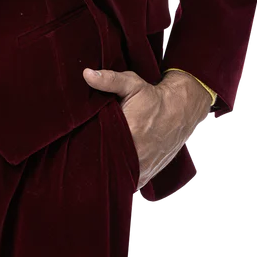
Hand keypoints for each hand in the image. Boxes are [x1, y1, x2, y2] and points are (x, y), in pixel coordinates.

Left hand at [83, 66, 211, 189]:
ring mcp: (141, 170)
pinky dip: (117, 177)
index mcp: (128, 133)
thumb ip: (108, 80)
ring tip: (92, 160)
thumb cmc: (154, 97)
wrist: (181, 111)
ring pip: (114, 175)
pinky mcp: (145, 177)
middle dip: (92, 157)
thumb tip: (86, 74)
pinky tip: (107, 167)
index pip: (96, 146)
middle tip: (80, 150)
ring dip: (105, 169)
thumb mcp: (132, 84)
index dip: (84, 143)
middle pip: (103, 163)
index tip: (75, 139)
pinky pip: (125, 182)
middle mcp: (135, 156)